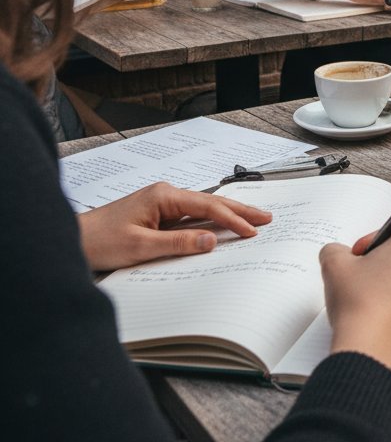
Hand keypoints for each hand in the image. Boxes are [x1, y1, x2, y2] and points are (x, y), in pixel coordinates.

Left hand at [78, 182, 271, 271]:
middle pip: (211, 203)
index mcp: (164, 196)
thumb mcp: (140, 247)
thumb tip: (211, 240)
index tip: (253, 230)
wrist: (72, 241)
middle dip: (240, 210)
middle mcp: (166, 195)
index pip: (208, 207)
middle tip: (266, 217)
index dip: (233, 219)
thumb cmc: (99, 241)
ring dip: (227, 216)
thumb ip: (178, 243)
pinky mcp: (158, 215)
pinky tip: (222, 227)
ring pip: (203, 210)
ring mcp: (162, 204)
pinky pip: (191, 218)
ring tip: (252, 220)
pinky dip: (210, 223)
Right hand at [320, 222, 390, 378]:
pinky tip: (384, 318)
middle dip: (385, 263)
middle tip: (363, 279)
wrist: (375, 350)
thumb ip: (335, 249)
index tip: (357, 258)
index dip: (370, 243)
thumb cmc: (361, 304)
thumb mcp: (334, 265)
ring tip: (372, 301)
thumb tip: (338, 253)